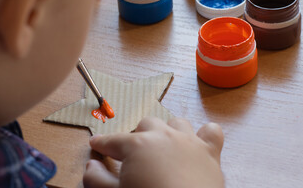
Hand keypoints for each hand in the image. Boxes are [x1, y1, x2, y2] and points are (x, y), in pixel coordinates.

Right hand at [83, 117, 224, 187]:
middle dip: (138, 135)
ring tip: (164, 147)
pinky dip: (204, 134)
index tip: (96, 144)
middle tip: (135, 153)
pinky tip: (198, 143)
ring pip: (176, 123)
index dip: (102, 143)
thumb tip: (91, 166)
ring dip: (169, 131)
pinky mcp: (210, 152)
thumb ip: (96, 180)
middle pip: (147, 124)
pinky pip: (211, 131)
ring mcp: (189, 141)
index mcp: (137, 145)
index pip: (113, 140)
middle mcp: (164, 136)